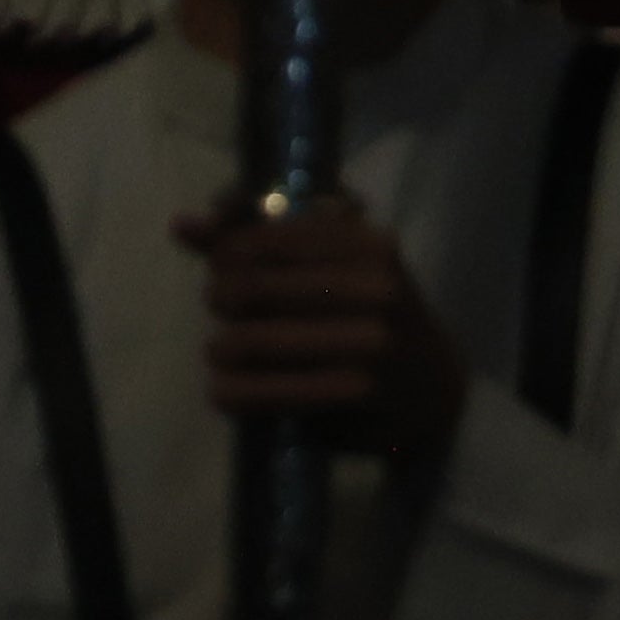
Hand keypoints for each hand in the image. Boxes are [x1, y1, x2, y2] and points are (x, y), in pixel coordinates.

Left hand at [174, 192, 465, 463]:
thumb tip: (182, 225)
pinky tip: (226, 391)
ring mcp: (367, 342)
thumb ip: (256, 235)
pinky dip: (234, 392)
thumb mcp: (332, 259)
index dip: (225, 250)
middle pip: (250, 286)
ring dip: (222, 349)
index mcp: (363, 241)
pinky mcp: (356, 394)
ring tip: (222, 353)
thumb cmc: (370, 309)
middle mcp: (371, 286)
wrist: (436, 387)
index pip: (262, 235)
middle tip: (222, 308)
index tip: (222, 265)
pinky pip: (269, 391)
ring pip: (252, 341)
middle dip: (220, 297)